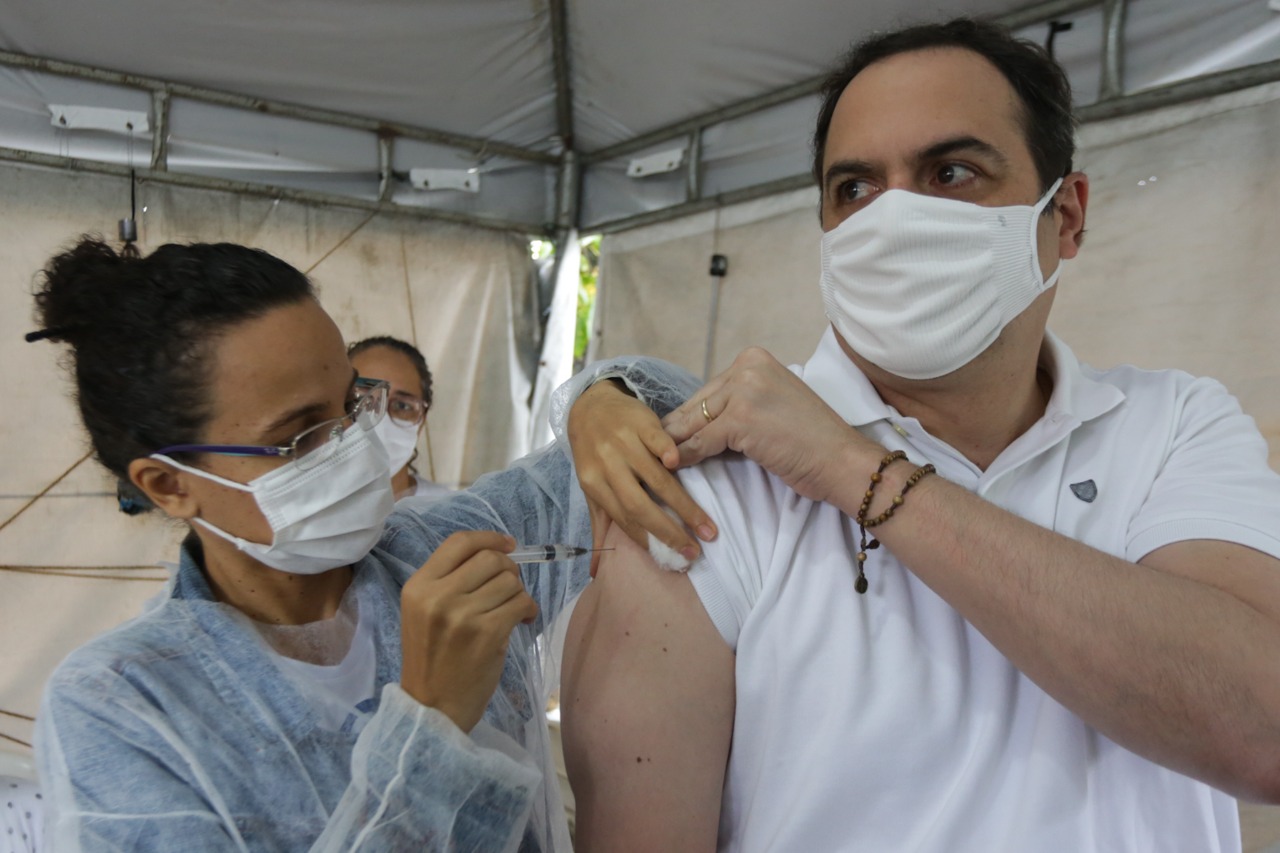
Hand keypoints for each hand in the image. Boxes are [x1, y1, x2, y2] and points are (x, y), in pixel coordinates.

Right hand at [399, 530, 536, 731]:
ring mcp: (463, 615)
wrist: (432, 708)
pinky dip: (528, 610)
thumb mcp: (424, 612)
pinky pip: (521, 603)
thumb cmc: (431, 660)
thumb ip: (449, 581)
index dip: (489, 538)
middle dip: (509, 569)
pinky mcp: (488, 633)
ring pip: (510, 581)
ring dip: (519, 593)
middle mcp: (438, 596)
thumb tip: (495, 553)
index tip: (507, 544)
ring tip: (513, 610)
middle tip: (510, 587)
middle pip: (490, 558)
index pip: (459, 542)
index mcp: (418, 586)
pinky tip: (522, 621)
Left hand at [568, 380, 716, 575]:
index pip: (624, 519)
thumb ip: (599, 526)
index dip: (649, 540)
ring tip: (707, 526)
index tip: (675, 559)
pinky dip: (667, 452)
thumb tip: (596, 573)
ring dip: (683, 504)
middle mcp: (607, 466)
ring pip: (655, 478)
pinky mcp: (640, 422)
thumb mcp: (592, 489)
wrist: (589, 405)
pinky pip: (656, 440)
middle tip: (696, 550)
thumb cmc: (594, 453)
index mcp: (594, 484)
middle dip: (669, 531)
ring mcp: (624, 443)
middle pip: (639, 504)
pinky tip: (681, 465)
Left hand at [663, 347, 879, 502]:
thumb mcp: (770, 406)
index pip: (709, 391)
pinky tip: (672, 467)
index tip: (669, 434)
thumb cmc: (810, 440)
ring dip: (674, 444)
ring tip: (655, 459)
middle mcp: (747, 366)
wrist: (840, 459)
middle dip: (676, 430)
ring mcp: (744, 390)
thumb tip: (692, 422)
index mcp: (755, 358)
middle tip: (652, 448)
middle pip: (698, 404)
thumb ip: (736, 405)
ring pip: (695, 423)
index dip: (689, 416)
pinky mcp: (740, 419)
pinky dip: (684, 457)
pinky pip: (700, 442)